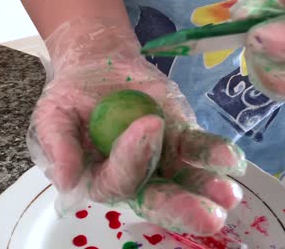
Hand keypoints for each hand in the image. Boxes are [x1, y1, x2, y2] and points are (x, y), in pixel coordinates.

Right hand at [27, 18, 246, 234]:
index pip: (117, 181)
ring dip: (207, 188)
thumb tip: (66, 180)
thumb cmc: (71, 95)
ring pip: (185, 179)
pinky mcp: (181, 137)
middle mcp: (134, 175)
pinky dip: (216, 153)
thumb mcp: (52, 115)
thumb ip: (58, 146)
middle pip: (156, 197)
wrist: (99, 66)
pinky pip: (199, 148)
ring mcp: (162, 157)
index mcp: (99, 176)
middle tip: (208, 217)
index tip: (148, 123)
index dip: (133, 158)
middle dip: (181, 207)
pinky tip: (231, 160)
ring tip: (228, 195)